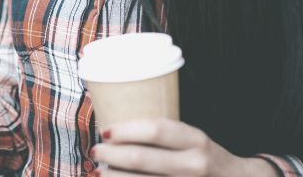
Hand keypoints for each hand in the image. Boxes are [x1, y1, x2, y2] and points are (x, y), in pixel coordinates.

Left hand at [90, 118, 278, 175]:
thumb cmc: (207, 158)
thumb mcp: (194, 139)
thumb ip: (165, 135)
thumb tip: (118, 130)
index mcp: (196, 141)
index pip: (156, 130)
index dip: (126, 130)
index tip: (105, 130)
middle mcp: (195, 166)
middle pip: (143, 160)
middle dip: (112, 156)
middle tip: (96, 152)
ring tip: (100, 172)